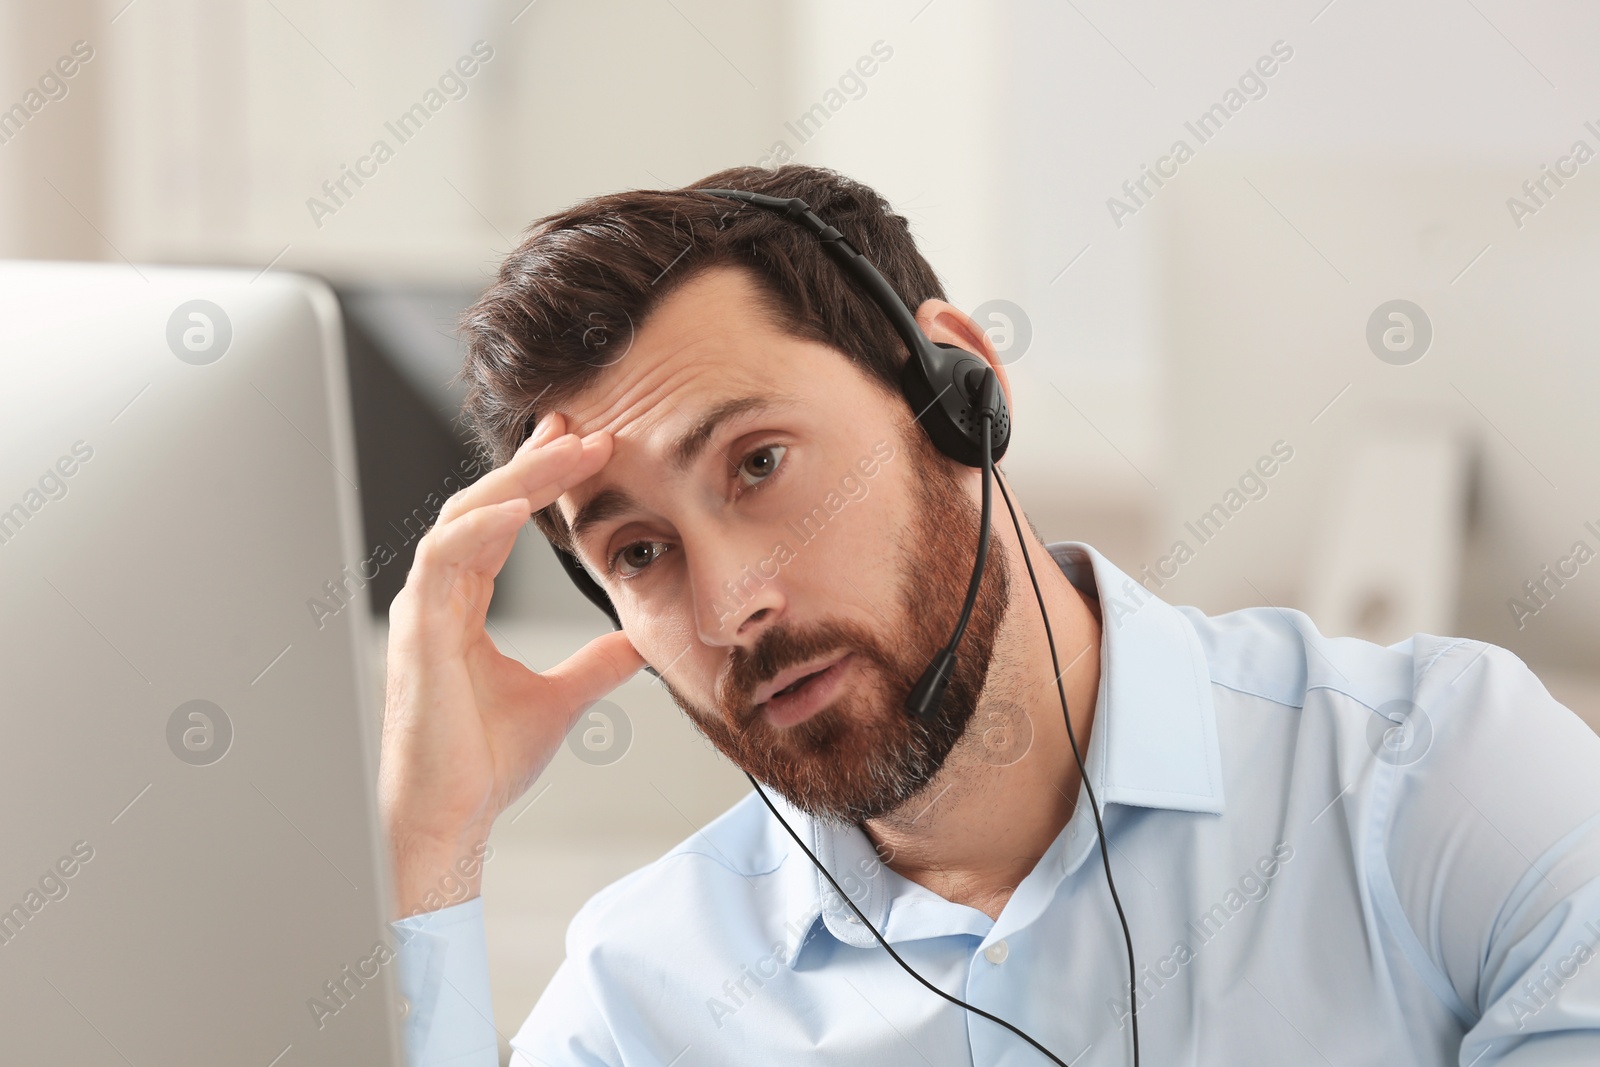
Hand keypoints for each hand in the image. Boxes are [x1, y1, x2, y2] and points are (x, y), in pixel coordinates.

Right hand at [378, 412, 642, 918]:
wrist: (451, 819)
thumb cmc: (484, 764)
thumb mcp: (561, 700)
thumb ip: (594, 664)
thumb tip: (635, 643)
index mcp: (461, 606)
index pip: (500, 522)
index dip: (538, 480)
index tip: (583, 445)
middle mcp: (436, 598)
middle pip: (483, 506)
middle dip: (531, 463)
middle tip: (581, 426)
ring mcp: (422, 611)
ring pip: (464, 518)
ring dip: (515, 482)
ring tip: (566, 450)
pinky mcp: (418, 634)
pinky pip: (444, 561)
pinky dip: (481, 529)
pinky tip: (520, 509)